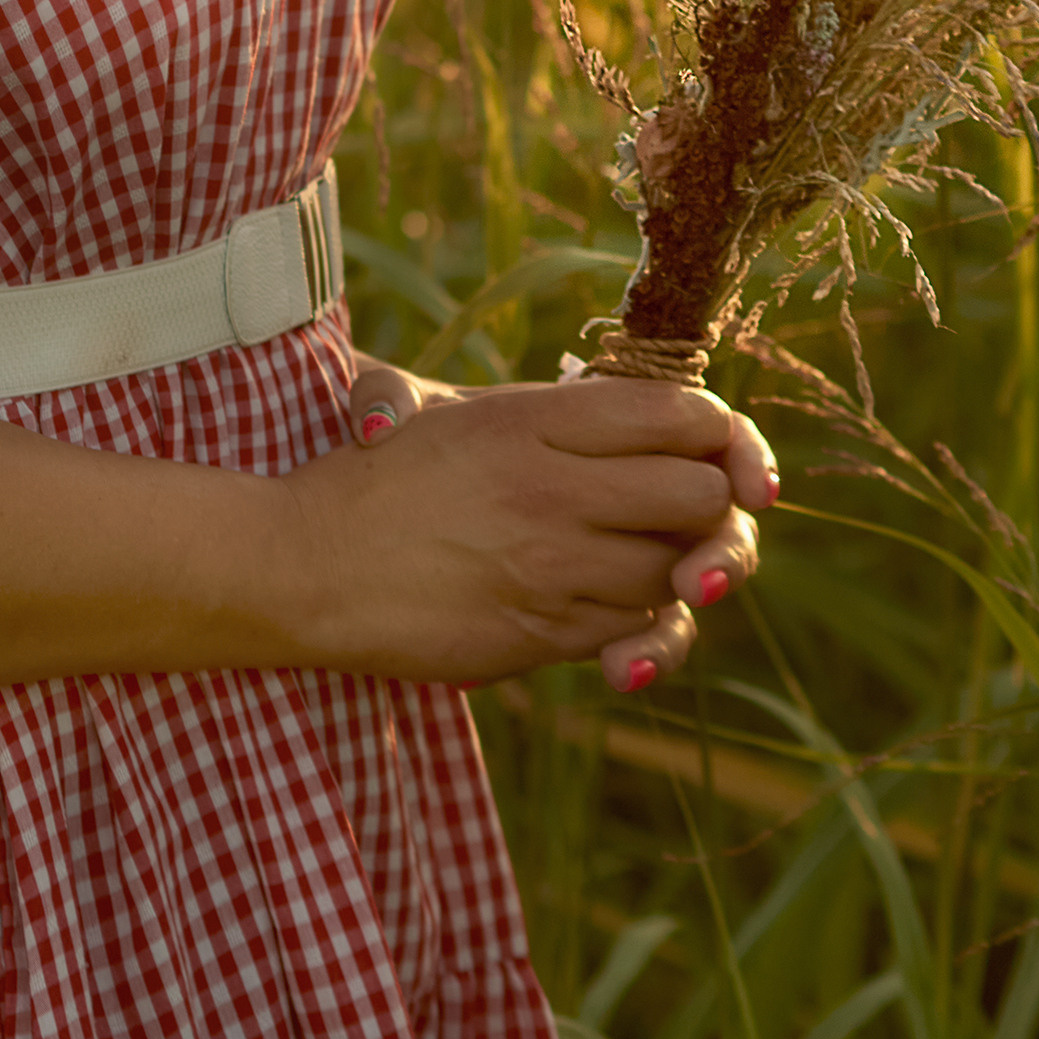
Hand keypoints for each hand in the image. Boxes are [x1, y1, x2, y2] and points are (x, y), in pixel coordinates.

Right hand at [277, 362, 776, 691]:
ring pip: (678, 573)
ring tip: (654, 561)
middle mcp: (553, 489)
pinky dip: (647, 628)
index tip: (732, 456)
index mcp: (533, 418)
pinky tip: (622, 616)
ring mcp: (551, 567)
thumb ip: (525, 405)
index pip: (682, 414)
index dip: (728, 435)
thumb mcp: (437, 404)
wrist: (305, 566)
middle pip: (701, 497)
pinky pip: (637, 632)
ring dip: (680, 572)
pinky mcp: (541, 634)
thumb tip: (622, 409)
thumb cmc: (373, 477)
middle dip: (716, 508)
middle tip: (692, 513)